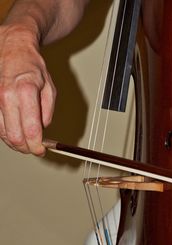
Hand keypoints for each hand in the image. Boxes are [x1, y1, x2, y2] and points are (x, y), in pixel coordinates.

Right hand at [0, 25, 55, 155]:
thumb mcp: (49, 88)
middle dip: (26, 148)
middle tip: (34, 149)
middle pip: (14, 136)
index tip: (41, 150)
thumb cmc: (32, 67)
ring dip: (15, 143)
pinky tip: (16, 131)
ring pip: (3, 134)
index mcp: (25, 91)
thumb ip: (47, 111)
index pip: (31, 130)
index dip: (37, 146)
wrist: (12, 49)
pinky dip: (7, 133)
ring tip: (26, 142)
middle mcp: (6, 96)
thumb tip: (42, 129)